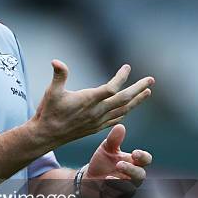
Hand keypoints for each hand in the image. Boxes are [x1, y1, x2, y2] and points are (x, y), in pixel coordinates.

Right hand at [32, 60, 153, 148]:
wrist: (46, 135)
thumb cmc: (48, 112)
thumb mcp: (51, 92)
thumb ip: (59, 75)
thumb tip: (56, 61)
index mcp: (88, 101)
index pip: (112, 88)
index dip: (121, 77)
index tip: (127, 67)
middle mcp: (96, 112)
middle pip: (124, 99)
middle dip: (138, 89)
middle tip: (151, 79)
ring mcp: (97, 121)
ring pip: (123, 110)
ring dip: (137, 101)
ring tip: (148, 92)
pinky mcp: (96, 128)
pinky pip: (116, 119)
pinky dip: (126, 111)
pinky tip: (130, 107)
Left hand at [82, 124, 151, 197]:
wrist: (87, 180)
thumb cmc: (101, 163)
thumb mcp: (105, 149)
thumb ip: (113, 140)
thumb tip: (120, 126)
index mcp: (133, 163)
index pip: (145, 160)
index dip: (143, 157)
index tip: (134, 153)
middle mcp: (132, 178)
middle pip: (140, 176)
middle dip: (131, 170)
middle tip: (118, 164)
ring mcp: (126, 191)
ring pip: (130, 190)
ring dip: (119, 184)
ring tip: (107, 178)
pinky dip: (110, 197)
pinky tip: (101, 190)